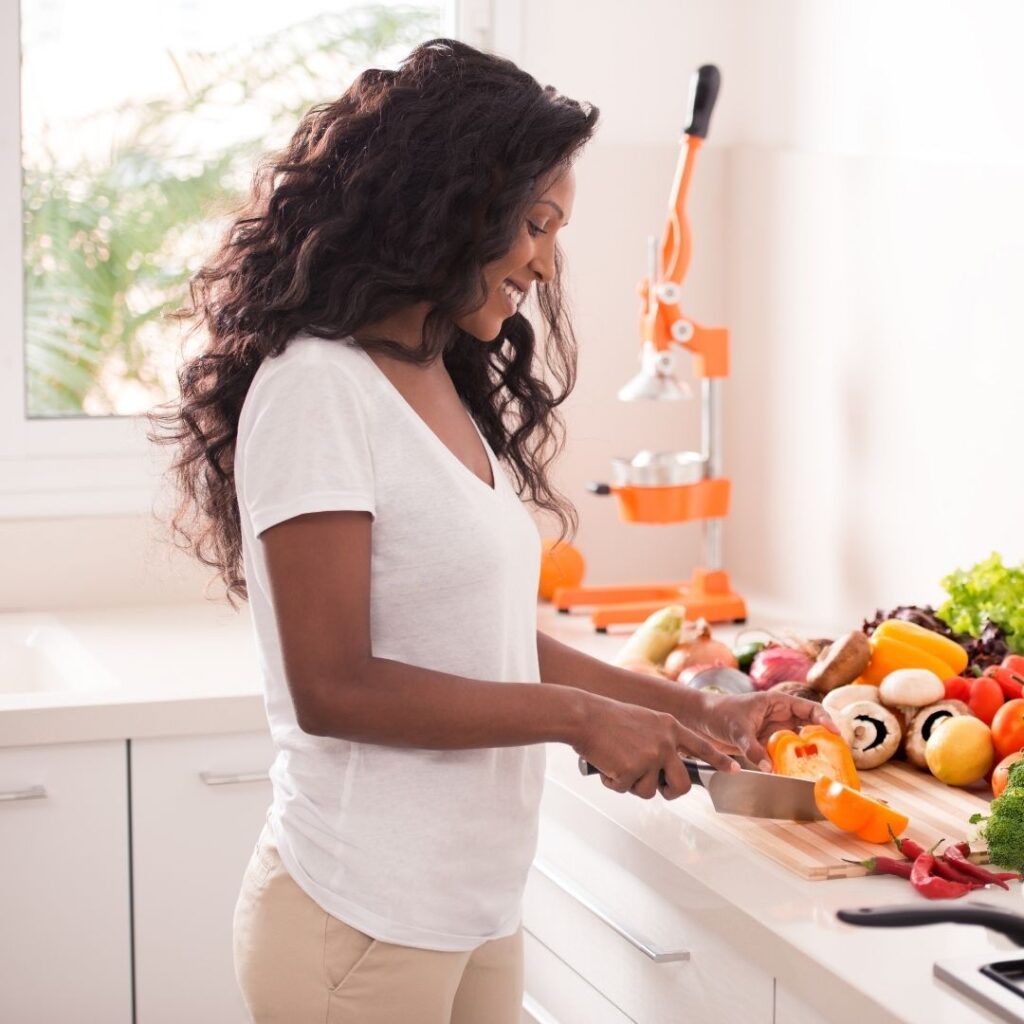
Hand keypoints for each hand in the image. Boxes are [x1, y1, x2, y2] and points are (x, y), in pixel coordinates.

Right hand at [573, 692, 739, 800]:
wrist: (584, 716)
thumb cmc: (607, 719)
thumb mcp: (643, 721)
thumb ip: (659, 741)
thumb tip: (663, 770)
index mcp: (669, 726)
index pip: (702, 746)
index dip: (719, 761)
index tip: (736, 770)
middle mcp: (665, 742)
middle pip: (681, 784)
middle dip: (670, 792)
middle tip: (659, 789)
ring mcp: (650, 757)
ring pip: (650, 791)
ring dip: (632, 784)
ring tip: (617, 763)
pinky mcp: (632, 770)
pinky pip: (626, 789)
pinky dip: (613, 782)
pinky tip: (605, 763)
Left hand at [690, 690, 838, 772]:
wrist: (700, 720)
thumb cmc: (718, 713)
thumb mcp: (736, 729)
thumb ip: (752, 748)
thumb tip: (770, 768)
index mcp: (777, 702)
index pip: (809, 708)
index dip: (825, 719)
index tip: (835, 733)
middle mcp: (780, 716)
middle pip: (810, 727)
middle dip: (823, 739)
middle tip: (837, 755)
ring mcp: (774, 732)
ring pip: (799, 743)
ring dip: (808, 754)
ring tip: (822, 768)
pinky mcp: (766, 745)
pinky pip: (785, 755)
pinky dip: (792, 763)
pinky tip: (798, 775)